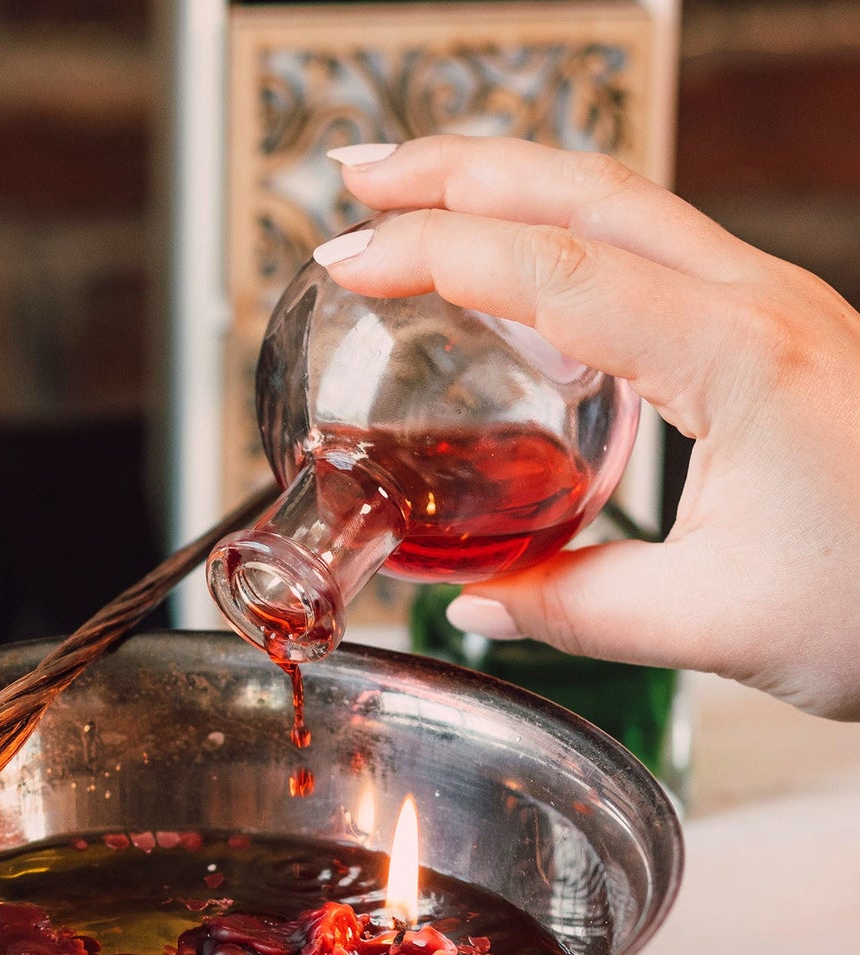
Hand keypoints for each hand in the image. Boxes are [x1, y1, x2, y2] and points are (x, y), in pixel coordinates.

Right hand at [317, 136, 859, 719]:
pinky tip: (519, 274)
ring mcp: (768, 305)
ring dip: (510, 183)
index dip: (439, 254)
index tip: (350, 260)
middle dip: (460, 168)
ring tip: (415, 194)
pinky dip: (562, 234)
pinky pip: (651, 248)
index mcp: (740, 358)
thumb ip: (572, 608)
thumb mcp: (710, 622)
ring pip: (622, 200)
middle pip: (589, 188)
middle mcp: (758, 304)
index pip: (559, 271)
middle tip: (361, 174)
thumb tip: (475, 603)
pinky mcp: (767, 329)